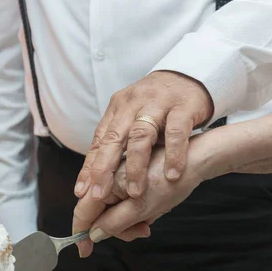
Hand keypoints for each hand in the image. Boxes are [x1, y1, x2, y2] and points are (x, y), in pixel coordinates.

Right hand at [73, 144, 203, 257]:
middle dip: (118, 228)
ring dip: (131, 221)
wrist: (195, 160)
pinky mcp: (132, 177)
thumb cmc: (171, 182)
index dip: (81, 233)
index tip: (84, 252)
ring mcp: (120, 177)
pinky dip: (137, 211)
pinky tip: (155, 209)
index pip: (83, 211)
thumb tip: (94, 234)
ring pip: (115, 209)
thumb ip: (114, 223)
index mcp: (106, 181)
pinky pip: (126, 202)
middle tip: (141, 233)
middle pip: (99, 213)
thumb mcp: (141, 209)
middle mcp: (109, 177)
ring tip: (152, 219)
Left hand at [74, 71, 212, 202]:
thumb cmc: (158, 104)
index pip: (100, 139)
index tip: (81, 191)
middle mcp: (134, 104)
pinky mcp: (183, 107)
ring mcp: (158, 104)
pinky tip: (171, 175)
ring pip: (141, 136)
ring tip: (135, 192)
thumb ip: (118, 142)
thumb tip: (97, 176)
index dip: (90, 166)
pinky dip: (173, 155)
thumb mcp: (133, 118)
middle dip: (104, 168)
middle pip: (114, 137)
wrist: (190, 76)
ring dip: (136, 166)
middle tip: (99, 195)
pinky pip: (175, 133)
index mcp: (118, 108)